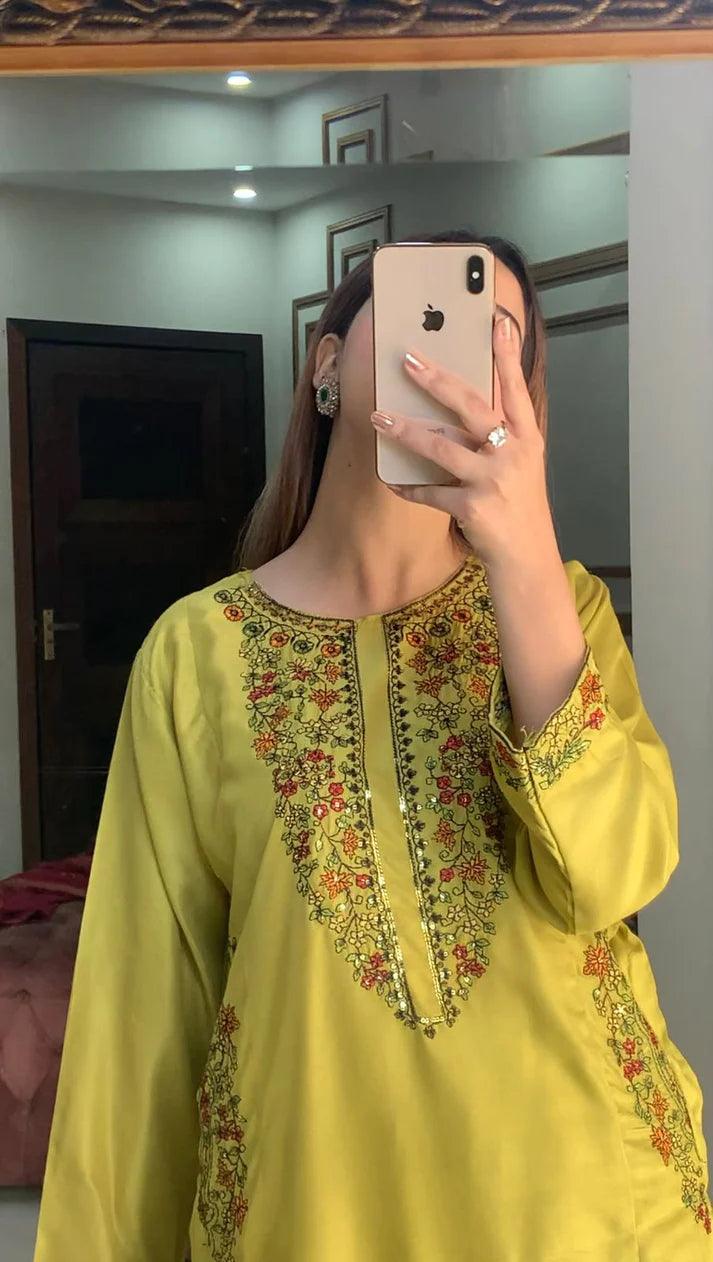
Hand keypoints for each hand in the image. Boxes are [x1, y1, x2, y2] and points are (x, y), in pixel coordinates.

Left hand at [371, 316, 555, 569]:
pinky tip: (392, 482)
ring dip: (405, 431)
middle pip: (471, 407)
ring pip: (441, 447)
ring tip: (378, 418)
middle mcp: (513, 454)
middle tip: (408, 360)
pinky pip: (431, 492)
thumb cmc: (519, 507)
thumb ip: (498, 437)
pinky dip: (410, 488)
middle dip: (437, 381)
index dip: (506, 355)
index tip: (496, 321)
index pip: (515, 388)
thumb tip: (456, 406)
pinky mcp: (473, 508)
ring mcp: (493, 481)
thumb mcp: (520, 466)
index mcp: (527, 438)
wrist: (527, 559)